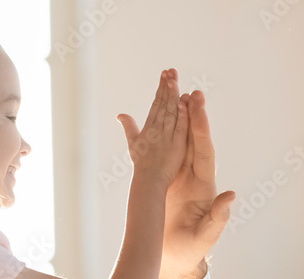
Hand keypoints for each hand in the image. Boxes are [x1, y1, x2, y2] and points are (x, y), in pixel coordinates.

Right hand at [117, 69, 188, 187]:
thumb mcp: (133, 143)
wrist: (146, 183)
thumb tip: (120, 114)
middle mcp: (157, 130)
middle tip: (171, 69)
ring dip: (172, 95)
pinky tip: (183, 102)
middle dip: (167, 86)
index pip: (157, 104)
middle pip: (163, 105)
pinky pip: (179, 129)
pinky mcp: (176, 146)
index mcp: (149, 127)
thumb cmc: (141, 166)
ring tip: (174, 78)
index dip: (161, 89)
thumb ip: (129, 128)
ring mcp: (166, 137)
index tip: (165, 74)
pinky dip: (181, 116)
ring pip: (170, 113)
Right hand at [160, 90, 235, 278]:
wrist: (175, 261)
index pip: (204, 152)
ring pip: (177, 143)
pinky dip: (152, 137)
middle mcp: (193, 176)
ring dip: (176, 120)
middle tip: (190, 91)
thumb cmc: (192, 251)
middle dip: (192, 116)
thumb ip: (218, 217)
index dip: (201, 129)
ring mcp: (178, 177)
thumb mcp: (206, 236)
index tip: (198, 107)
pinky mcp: (162, 182)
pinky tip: (142, 119)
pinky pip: (158, 154)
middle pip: (193, 141)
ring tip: (173, 94)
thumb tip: (230, 196)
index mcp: (204, 185)